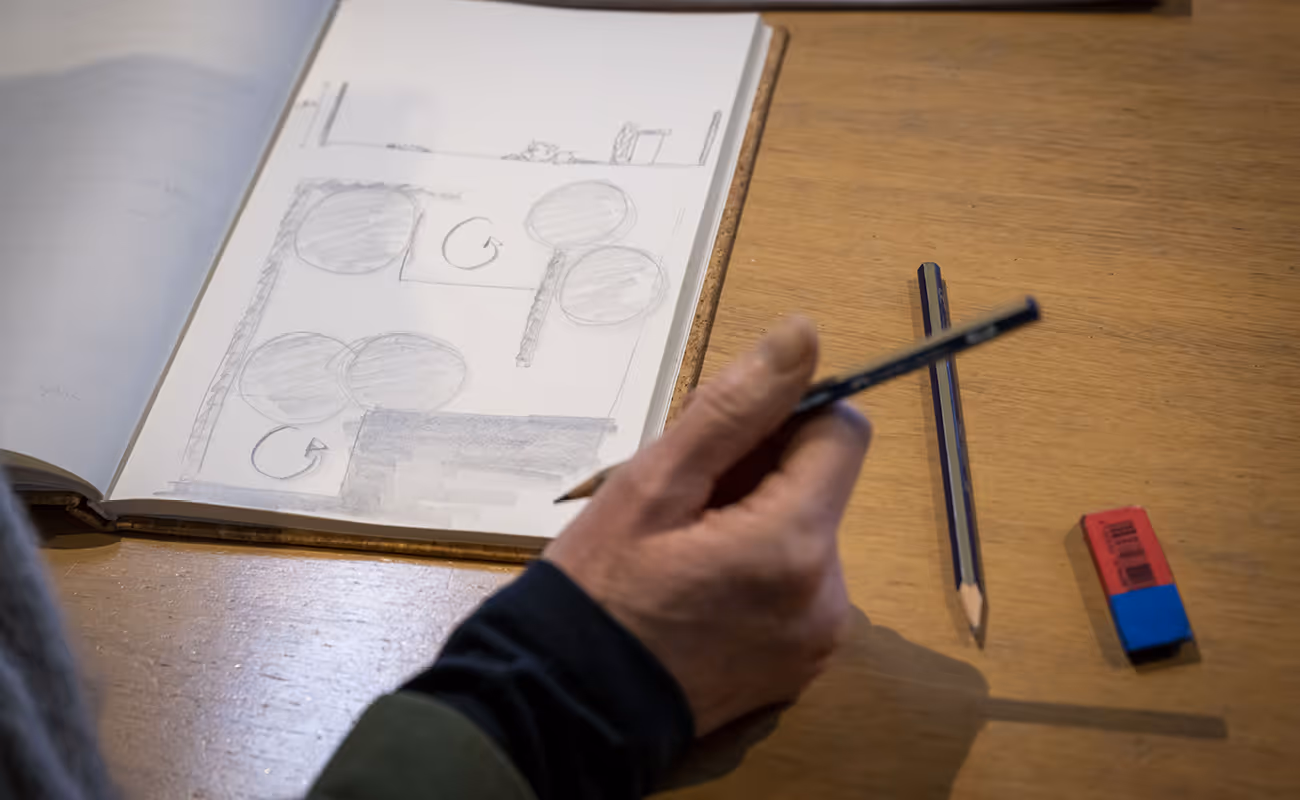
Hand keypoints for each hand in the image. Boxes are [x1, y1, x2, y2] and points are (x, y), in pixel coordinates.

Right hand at [545, 316, 870, 735]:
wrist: (566, 708)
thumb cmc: (597, 590)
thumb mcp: (652, 485)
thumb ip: (735, 409)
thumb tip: (805, 334)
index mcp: (794, 543)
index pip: (841, 431)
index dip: (787, 417)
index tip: (725, 439)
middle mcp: (827, 596)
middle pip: (820, 485)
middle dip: (760, 475)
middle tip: (682, 503)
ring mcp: (817, 640)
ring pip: (806, 532)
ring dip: (756, 521)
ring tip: (683, 551)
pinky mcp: (801, 666)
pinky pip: (796, 585)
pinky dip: (758, 570)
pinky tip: (699, 588)